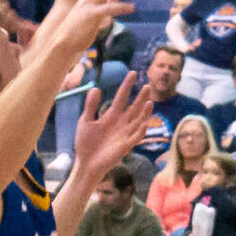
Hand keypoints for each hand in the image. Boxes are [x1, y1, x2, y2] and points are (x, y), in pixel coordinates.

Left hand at [70, 72, 157, 188]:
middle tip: (147, 86)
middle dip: (141, 98)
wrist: (85, 163)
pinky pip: (135, 137)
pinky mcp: (125, 146)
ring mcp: (124, 134)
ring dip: (144, 113)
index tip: (132, 73)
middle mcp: (121, 123)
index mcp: (111, 116)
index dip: (127, 85)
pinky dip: (140, 130)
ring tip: (150, 102)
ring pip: (138, 121)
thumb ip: (90, 106)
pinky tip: (145, 123)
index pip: (121, 97)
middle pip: (134, 108)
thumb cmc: (85, 143)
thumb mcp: (85, 121)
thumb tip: (95, 88)